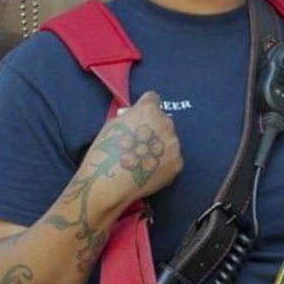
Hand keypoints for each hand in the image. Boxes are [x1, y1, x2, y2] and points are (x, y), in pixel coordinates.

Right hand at [88, 91, 182, 206]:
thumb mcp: (112, 125)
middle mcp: (166, 123)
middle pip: (163, 120)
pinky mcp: (178, 162)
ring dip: (160, 146)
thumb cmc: (104, 153)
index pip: (153, 99)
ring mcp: (174, 144)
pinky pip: (173, 158)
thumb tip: (135, 114)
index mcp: (148, 110)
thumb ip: (130, 116)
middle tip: (139, 143)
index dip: (145, 108)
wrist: (110, 184)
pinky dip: (164, 162)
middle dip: (154, 128)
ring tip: (142, 159)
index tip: (140, 117)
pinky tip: (149, 170)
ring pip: (169, 140)